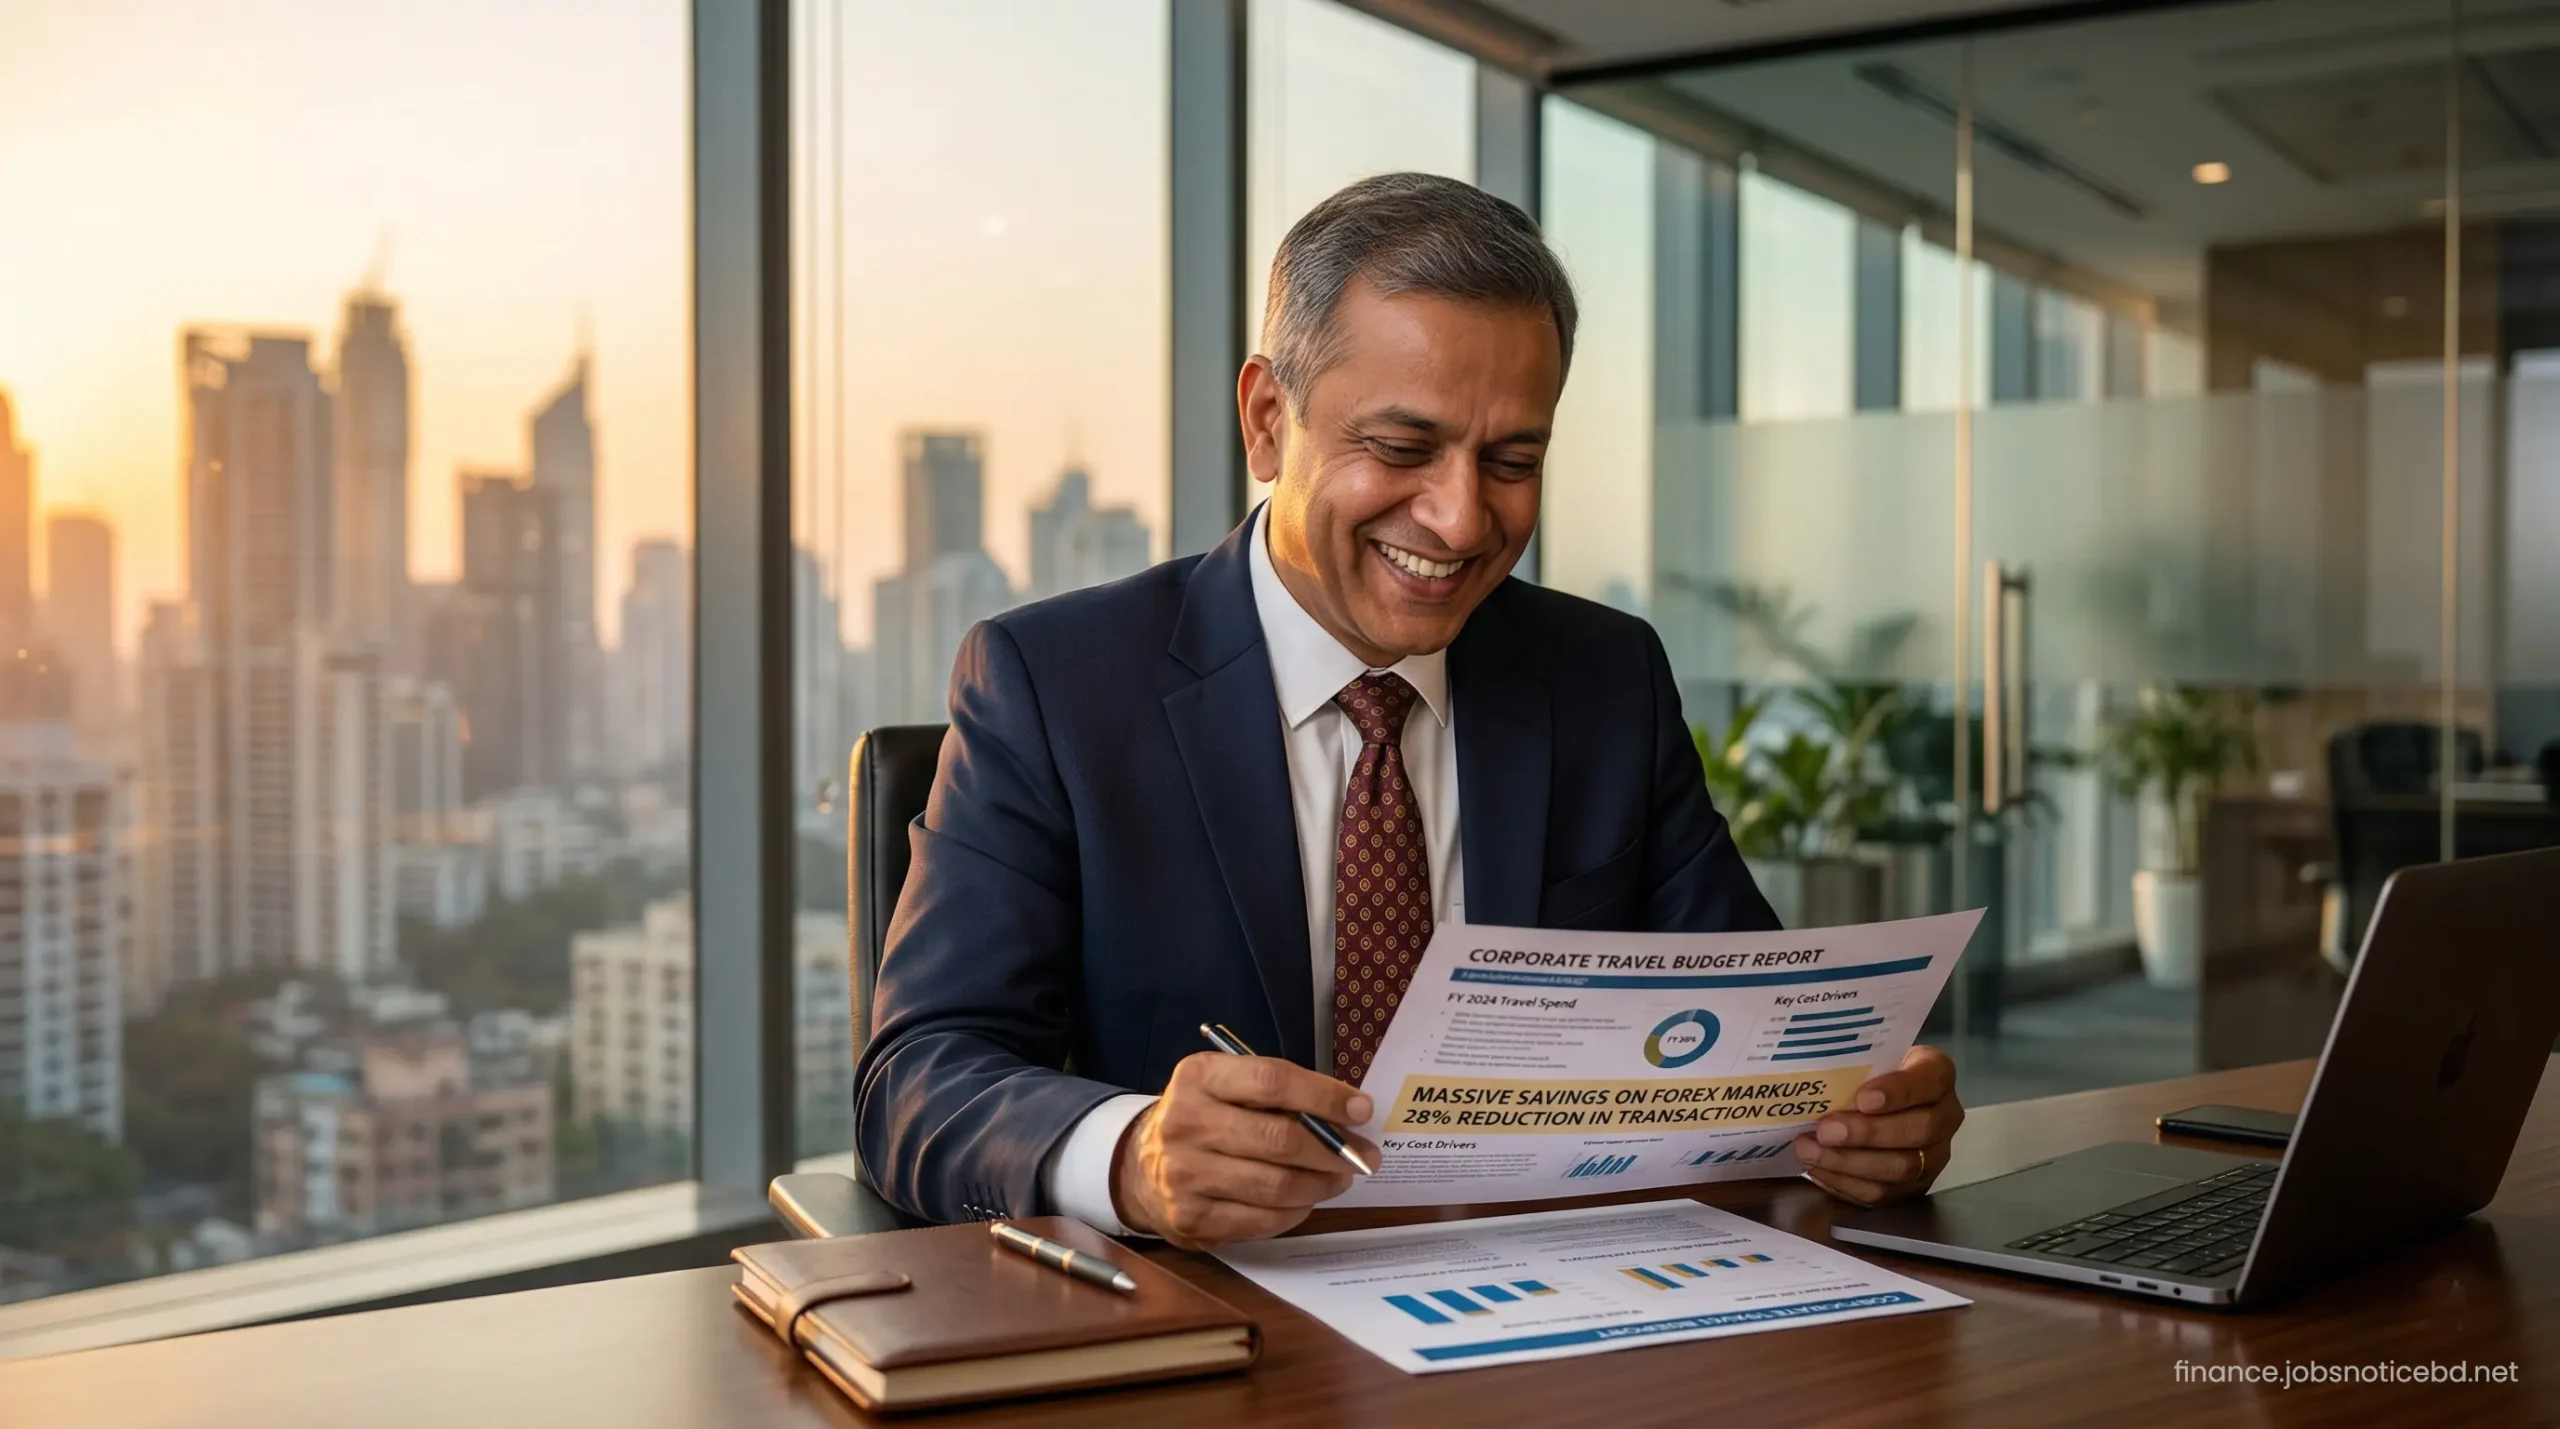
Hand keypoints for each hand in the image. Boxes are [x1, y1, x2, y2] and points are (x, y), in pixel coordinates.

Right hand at [1109, 1052, 1381, 1249]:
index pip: (1272, 1082)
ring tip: (1339, 1178)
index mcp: (1198, 1078)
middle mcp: (1185, 1123)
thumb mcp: (1227, 1087)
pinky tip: (1306, 1200)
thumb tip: (1349, 1115)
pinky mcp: (1190, 1218)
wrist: (1140, 1167)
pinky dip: (1295, 1211)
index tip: (1362, 1109)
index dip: (1324, 1096)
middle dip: (1334, 1150)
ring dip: (1320, 1184)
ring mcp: (1183, 1175)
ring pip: (1276, 1185)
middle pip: (1279, 1139)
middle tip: (1364, 1155)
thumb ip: (1279, 1094)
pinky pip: (1262, 1220)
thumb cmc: (1204, 1119)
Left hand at [1793, 1045, 1962, 1205]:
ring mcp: (1933, 1155)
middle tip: (1826, 1130)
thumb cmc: (1872, 1071)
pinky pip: (1883, 1191)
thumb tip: (1814, 1072)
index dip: (1898, 1092)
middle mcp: (1945, 1116)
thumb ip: (1855, 1062)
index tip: (1864, 1099)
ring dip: (1850, 1162)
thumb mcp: (1870, 1055)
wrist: (1881, 1099)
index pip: (1928, 1081)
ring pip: (1900, 1167)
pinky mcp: (1913, 1185)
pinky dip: (1846, 1182)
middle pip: (1916, 1130)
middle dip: (1867, 1133)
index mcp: (1938, 1075)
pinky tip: (1819, 1168)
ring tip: (1810, 1150)